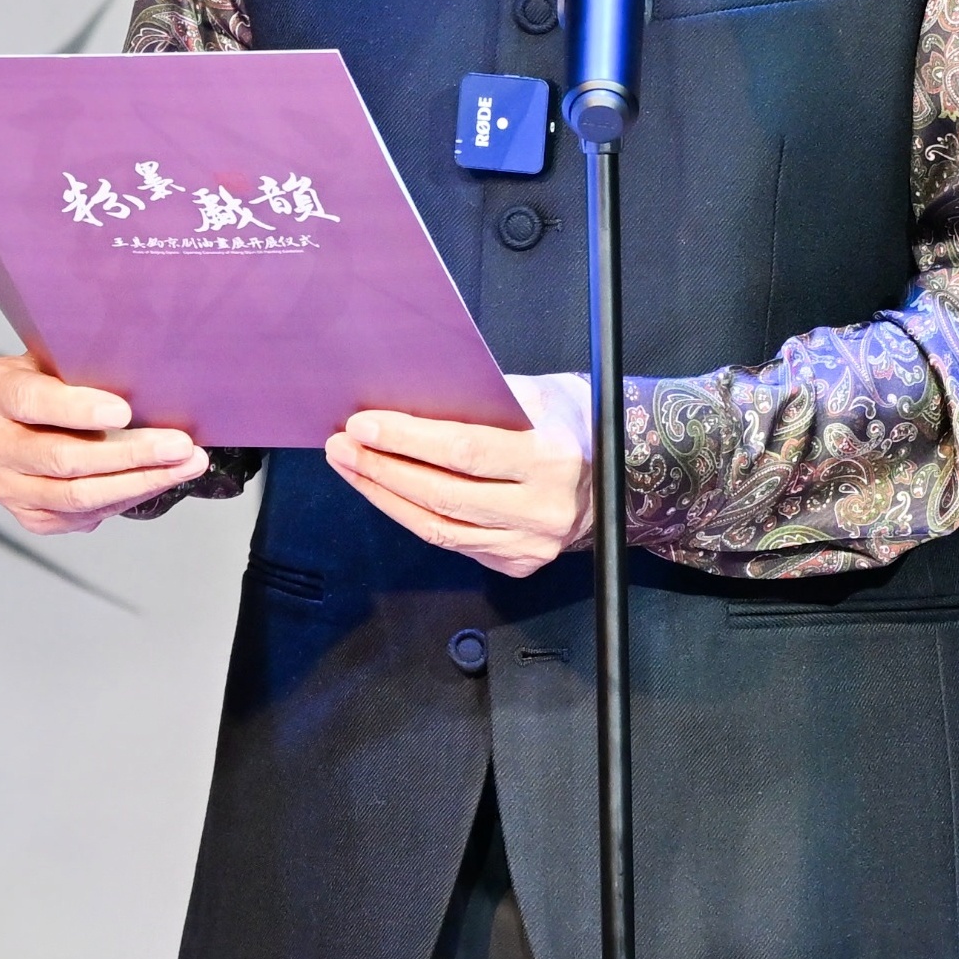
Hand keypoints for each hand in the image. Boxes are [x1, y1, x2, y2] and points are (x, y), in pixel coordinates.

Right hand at [0, 352, 206, 534]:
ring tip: (185, 465)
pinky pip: (82, 516)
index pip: (31, 401)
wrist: (30, 414)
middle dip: (130, 454)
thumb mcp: (60, 354)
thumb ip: (87, 363)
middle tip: (180, 445)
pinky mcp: (29, 515)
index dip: (77, 408)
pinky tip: (159, 480)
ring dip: (140, 482)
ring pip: (77, 496)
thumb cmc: (56, 375)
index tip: (124, 411)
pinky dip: (126, 498)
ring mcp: (5, 485)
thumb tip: (151, 367)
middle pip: (62, 458)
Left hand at [325, 405, 595, 579]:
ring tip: (350, 466)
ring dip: (385, 496)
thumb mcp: (539, 394)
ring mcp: (529, 545)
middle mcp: (544, 510)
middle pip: (444, 495)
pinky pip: (451, 542)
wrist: (615, 475)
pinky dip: (411, 515)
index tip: (363, 425)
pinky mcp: (515, 564)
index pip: (466, 451)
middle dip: (382, 469)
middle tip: (342, 446)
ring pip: (439, 528)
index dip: (408, 440)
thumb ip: (482, 399)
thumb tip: (408, 397)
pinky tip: (385, 491)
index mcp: (553, 459)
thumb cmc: (568, 423)